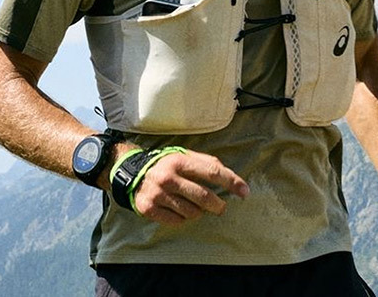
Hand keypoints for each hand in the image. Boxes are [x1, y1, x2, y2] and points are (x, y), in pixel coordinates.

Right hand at [130, 150, 248, 225]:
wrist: (132, 173)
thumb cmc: (166, 165)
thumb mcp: (184, 156)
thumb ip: (206, 163)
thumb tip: (232, 178)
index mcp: (178, 161)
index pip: (212, 172)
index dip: (232, 182)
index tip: (245, 192)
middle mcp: (167, 177)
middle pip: (204, 197)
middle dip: (218, 205)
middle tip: (220, 207)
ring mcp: (158, 194)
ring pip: (192, 212)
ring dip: (198, 212)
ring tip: (192, 205)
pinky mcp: (150, 209)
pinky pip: (177, 221)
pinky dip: (182, 218)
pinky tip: (177, 209)